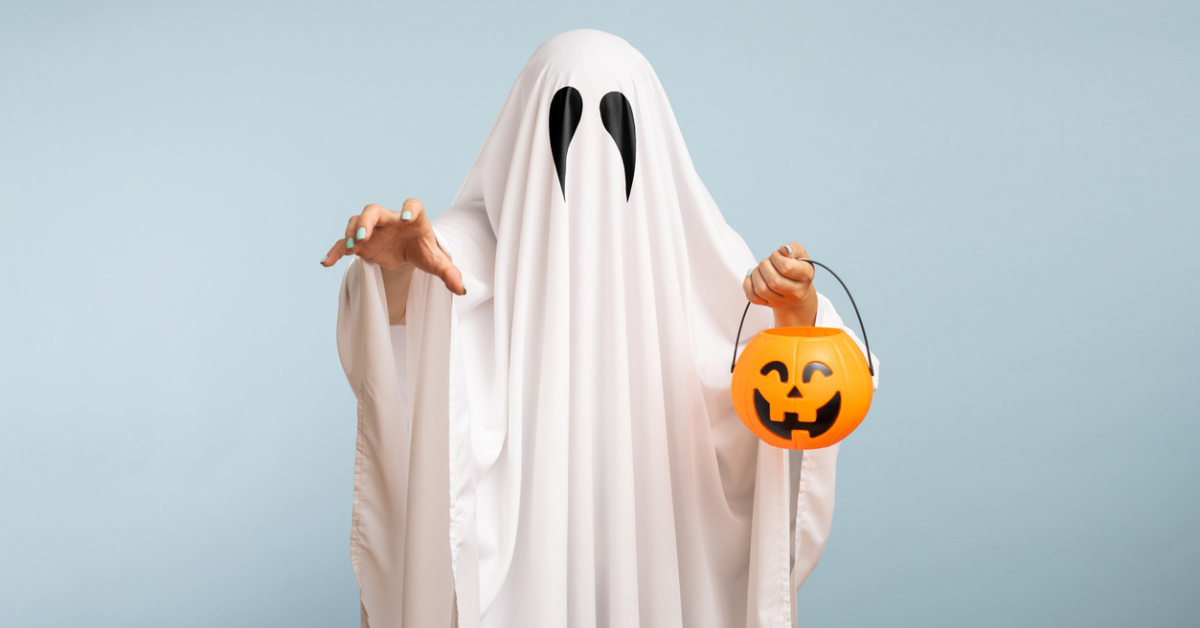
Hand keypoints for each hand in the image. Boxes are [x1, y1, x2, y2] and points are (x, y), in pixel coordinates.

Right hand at [319, 198, 465, 295]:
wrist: (408, 252)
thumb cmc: (424, 251)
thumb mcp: (437, 263)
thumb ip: (449, 274)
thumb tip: (462, 290)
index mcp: (413, 220)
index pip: (413, 205)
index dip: (408, 209)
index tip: (405, 218)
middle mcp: (390, 220)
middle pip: (374, 210)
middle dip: (367, 220)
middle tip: (363, 234)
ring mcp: (373, 230)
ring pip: (356, 221)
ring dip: (351, 232)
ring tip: (352, 248)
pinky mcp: (361, 243)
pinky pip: (344, 243)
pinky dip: (335, 251)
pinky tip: (326, 263)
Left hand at [743, 242, 816, 325]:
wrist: (795, 287)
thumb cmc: (796, 266)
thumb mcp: (799, 253)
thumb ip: (793, 248)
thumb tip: (784, 250)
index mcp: (806, 276)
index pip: (786, 267)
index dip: (776, 257)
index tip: (776, 254)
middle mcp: (796, 292)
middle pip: (773, 281)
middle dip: (764, 265)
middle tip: (767, 261)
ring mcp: (782, 301)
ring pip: (761, 289)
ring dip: (756, 274)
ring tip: (761, 269)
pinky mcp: (769, 304)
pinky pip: (753, 297)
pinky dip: (748, 284)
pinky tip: (754, 277)